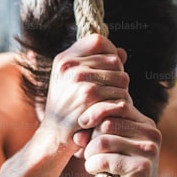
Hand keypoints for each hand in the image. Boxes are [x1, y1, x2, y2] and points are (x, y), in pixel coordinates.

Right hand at [41, 34, 128, 154]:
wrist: (54, 136)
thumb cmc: (67, 108)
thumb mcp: (71, 81)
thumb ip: (96, 64)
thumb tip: (122, 52)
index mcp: (64, 59)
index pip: (98, 40)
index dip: (110, 52)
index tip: (110, 67)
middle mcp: (70, 65)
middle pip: (115, 60)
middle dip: (118, 77)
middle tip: (109, 93)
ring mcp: (80, 79)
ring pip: (122, 78)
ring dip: (122, 92)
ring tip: (109, 103)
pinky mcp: (90, 96)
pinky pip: (122, 94)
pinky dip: (121, 106)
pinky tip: (110, 113)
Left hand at [79, 98, 160, 176]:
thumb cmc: (117, 172)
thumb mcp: (106, 146)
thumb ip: (94, 132)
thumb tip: (78, 133)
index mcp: (145, 122)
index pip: (117, 105)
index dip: (95, 112)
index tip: (82, 123)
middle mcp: (151, 133)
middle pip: (107, 122)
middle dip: (91, 138)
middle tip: (87, 152)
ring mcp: (149, 150)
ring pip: (103, 140)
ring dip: (90, 154)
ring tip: (91, 162)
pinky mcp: (142, 168)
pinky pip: (105, 160)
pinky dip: (93, 165)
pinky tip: (95, 171)